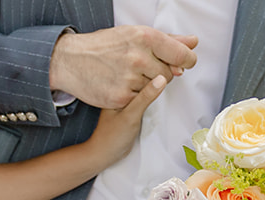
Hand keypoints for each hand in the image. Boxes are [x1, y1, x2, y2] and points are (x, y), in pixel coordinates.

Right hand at [49, 26, 196, 109]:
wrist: (70, 61)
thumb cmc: (103, 47)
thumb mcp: (134, 36)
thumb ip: (167, 40)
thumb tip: (193, 42)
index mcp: (144, 37)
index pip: (180, 53)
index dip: (187, 60)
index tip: (186, 63)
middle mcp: (138, 56)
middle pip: (169, 73)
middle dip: (161, 71)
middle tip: (143, 67)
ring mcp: (129, 78)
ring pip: (155, 86)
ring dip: (146, 82)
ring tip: (127, 75)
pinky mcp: (121, 97)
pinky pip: (141, 98)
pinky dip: (136, 93)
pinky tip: (128, 86)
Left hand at [88, 74, 167, 165]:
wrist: (103, 154)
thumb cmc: (111, 137)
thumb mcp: (130, 116)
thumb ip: (145, 98)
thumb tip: (162, 78)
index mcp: (116, 87)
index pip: (139, 71)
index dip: (155, 67)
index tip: (171, 67)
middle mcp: (121, 90)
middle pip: (142, 76)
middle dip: (156, 74)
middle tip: (173, 73)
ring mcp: (126, 98)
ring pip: (144, 85)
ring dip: (155, 84)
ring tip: (168, 81)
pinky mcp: (131, 107)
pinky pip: (144, 96)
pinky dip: (152, 95)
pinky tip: (159, 95)